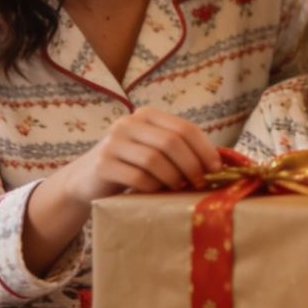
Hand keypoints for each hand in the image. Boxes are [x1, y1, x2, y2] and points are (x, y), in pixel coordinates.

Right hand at [62, 107, 220, 203]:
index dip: (204, 149)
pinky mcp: (102, 164)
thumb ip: (180, 149)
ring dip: (173, 178)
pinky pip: (137, 177)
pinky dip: (152, 187)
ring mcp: (113, 142)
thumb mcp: (155, 150)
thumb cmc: (132, 166)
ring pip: (154, 160)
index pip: (184, 128)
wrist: (87, 179)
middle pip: (171, 142)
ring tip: (178, 188)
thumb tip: (220, 163)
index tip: (216, 169)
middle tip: (199, 183)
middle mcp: (128, 123)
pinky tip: (155, 192)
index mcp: (147, 115)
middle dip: (191, 165)